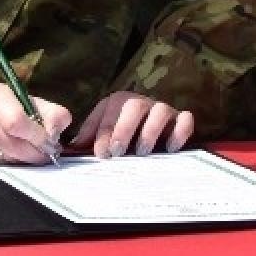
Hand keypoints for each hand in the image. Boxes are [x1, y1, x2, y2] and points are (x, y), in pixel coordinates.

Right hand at [0, 83, 71, 165]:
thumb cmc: (4, 111)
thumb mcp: (28, 103)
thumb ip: (50, 113)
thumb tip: (56, 134)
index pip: (18, 121)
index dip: (39, 136)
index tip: (51, 142)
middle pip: (15, 145)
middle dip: (36, 154)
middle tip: (45, 155)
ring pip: (8, 160)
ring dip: (26, 162)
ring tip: (30, 156)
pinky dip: (12, 168)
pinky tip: (13, 161)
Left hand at [71, 91, 196, 158]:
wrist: (150, 139)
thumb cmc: (121, 139)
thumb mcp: (103, 137)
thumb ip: (89, 139)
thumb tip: (70, 148)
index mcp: (118, 102)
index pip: (109, 111)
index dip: (104, 131)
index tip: (101, 153)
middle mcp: (141, 103)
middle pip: (134, 105)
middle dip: (124, 128)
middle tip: (118, 151)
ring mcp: (162, 110)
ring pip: (160, 110)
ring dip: (151, 131)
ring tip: (143, 152)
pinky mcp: (180, 120)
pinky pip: (185, 119)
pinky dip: (180, 132)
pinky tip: (171, 149)